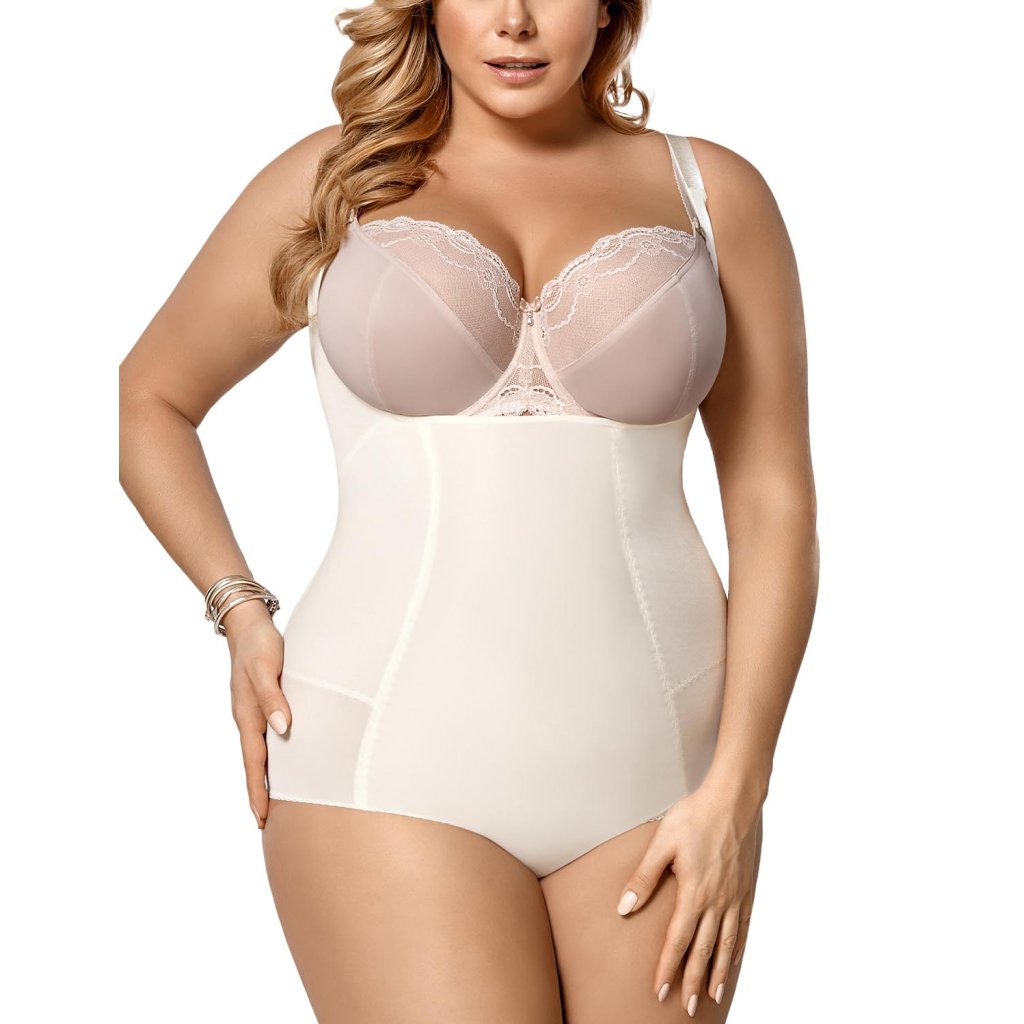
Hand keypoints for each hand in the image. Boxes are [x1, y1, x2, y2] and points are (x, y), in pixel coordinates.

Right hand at [222, 600, 288, 828]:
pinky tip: (283, 761)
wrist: (249, 622)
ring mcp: (254, 712)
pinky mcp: (263, 702)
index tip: (263, 818)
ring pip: (261, 753)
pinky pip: (267, 737)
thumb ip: (273, 698)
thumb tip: (283, 730)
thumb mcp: (265, 669)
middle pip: (255, 765)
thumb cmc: (260, 644)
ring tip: (276, 802)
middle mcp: (249, 718)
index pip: (254, 763)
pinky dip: (273, 756)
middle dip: (260, 794)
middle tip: (267, 824)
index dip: (259, 791)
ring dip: (266, 777)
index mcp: (247, 716)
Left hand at [615, 783, 762, 1015]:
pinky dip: (737, 948)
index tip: (660, 990)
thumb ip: (643, 878)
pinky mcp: (746, 887)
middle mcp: (717, 900)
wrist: (734, 799)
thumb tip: (624, 908)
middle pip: (703, 950)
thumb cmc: (694, 816)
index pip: (678, 940)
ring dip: (717, 972)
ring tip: (710, 995)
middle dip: (693, 981)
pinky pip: (742, 926)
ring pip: (726, 944)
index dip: (668, 967)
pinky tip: (732, 959)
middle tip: (687, 1008)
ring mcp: (734, 896)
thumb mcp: (662, 843)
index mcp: (694, 892)